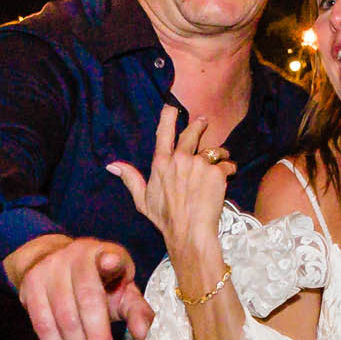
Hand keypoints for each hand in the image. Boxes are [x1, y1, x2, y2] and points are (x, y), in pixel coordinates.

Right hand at [5, 235, 152, 339]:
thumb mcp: (123, 291)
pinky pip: (42, 323)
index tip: (112, 263)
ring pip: (62, 315)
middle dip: (97, 337)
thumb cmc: (100, 284)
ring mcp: (49, 268)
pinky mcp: (30, 285)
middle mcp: (74, 255)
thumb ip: (137, 311)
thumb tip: (141, 333)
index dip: (110, 260)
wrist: (59, 266)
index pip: (108, 256)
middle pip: (86, 298)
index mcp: (103, 253)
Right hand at [107, 106, 232, 277]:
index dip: (169, 116)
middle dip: (198, 125)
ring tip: (221, 158)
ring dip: (218, 153)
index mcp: (161, 163)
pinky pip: (226, 165)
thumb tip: (112, 166)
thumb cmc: (165, 219)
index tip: (172, 107)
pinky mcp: (217, 173)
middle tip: (203, 121)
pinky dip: (228, 169)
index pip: (164, 131)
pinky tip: (226, 177)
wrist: (189, 232)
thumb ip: (130, 178)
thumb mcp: (142, 200)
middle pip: (192, 133)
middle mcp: (180, 159)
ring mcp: (199, 164)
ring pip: (213, 150)